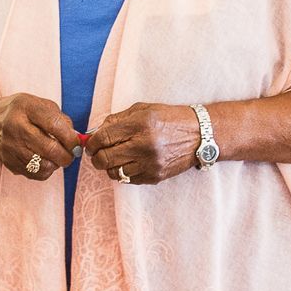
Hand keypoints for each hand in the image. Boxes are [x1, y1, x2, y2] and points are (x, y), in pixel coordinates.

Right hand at [0, 92, 79, 179]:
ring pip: (44, 165)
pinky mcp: (9, 163)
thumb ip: (61, 119)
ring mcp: (10, 147)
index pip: (55, 125)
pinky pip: (36, 174)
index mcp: (25, 107)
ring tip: (57, 156)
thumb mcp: (39, 104)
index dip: (71, 137)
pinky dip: (46, 170)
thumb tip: (77, 139)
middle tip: (71, 153)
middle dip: (67, 155)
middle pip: (50, 149)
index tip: (77, 142)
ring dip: (57, 163)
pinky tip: (44, 160)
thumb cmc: (21, 113)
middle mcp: (15, 127)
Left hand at [85, 103, 202, 186]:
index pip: (103, 138)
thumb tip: (94, 133)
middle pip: (105, 159)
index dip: (92, 143)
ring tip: (116, 158)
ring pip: (114, 172)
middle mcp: (144, 145)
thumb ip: (116, 120)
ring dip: (110, 166)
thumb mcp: (143, 110)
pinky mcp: (155, 176)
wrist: (199, 135)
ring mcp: (150, 163)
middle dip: (96, 157)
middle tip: (98, 153)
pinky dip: (124, 173)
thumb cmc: (169, 119)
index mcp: (140, 124)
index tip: (91, 144)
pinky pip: (128, 180)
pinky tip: (130, 163)